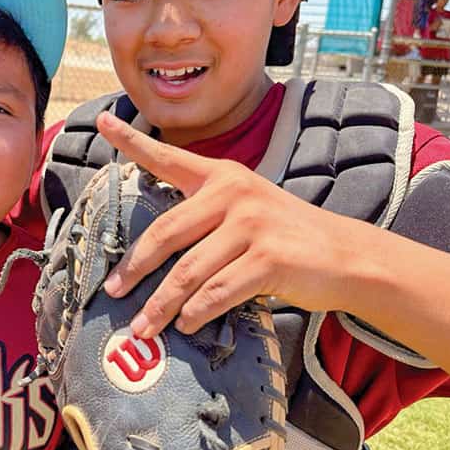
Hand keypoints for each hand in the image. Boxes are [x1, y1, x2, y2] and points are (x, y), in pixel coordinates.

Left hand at [96, 113, 371, 337]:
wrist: (346, 256)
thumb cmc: (286, 237)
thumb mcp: (246, 211)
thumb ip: (204, 220)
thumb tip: (152, 261)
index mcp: (222, 176)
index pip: (169, 158)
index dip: (132, 140)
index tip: (103, 120)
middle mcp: (234, 194)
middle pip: (165, 233)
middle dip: (134, 268)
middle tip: (113, 291)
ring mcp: (253, 225)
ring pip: (188, 272)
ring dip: (161, 306)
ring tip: (144, 328)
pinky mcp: (270, 259)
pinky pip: (218, 291)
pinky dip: (197, 313)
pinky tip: (186, 325)